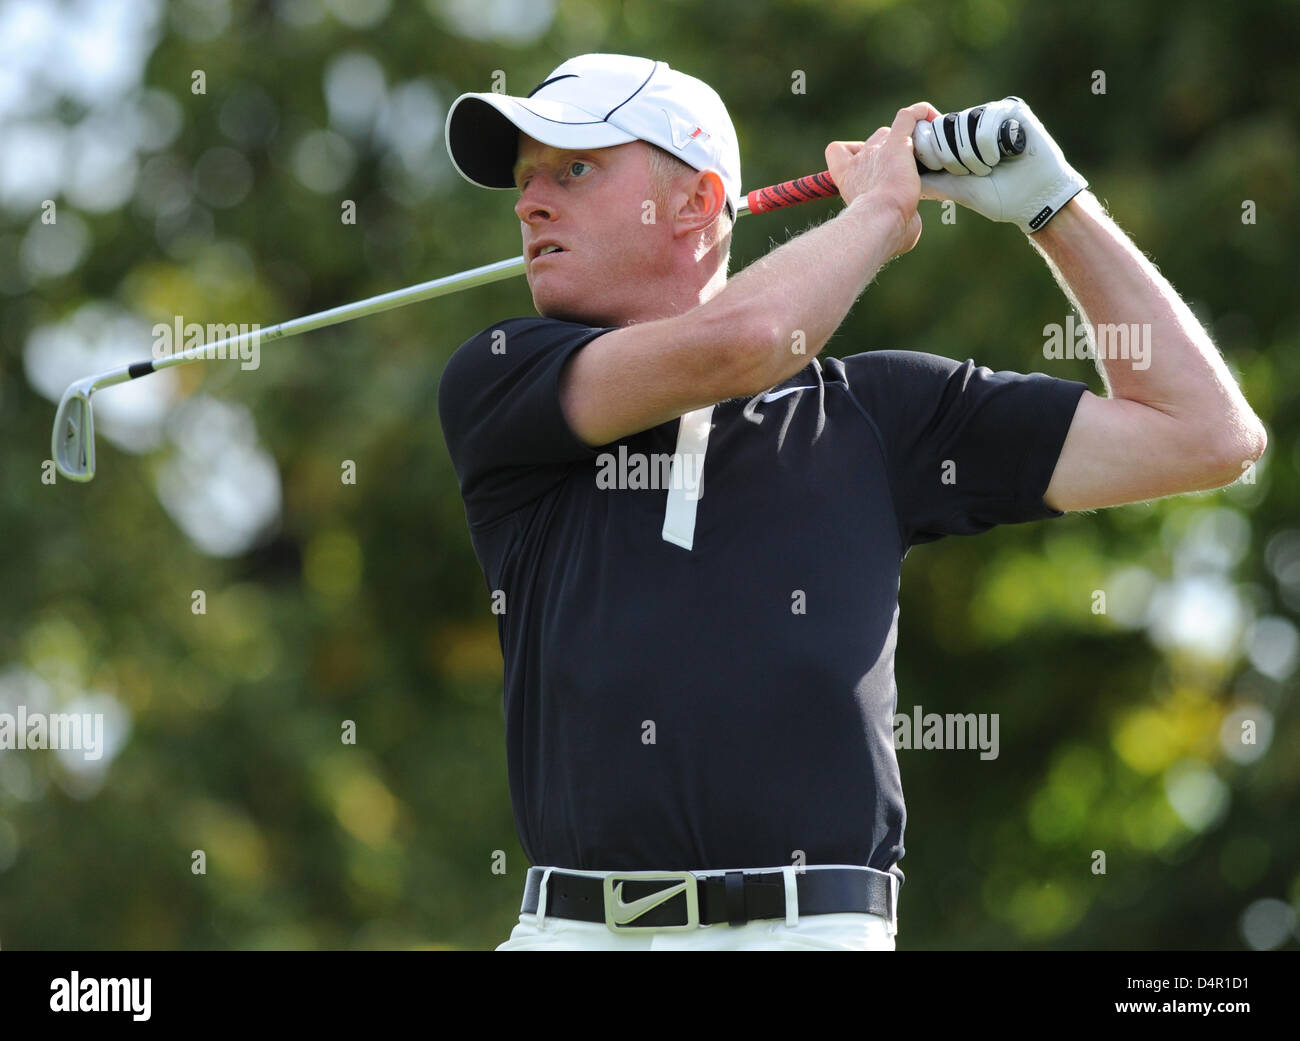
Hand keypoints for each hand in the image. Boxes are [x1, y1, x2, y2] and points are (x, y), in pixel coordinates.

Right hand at [826, 102, 940, 255]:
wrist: (879, 220)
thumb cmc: (879, 233)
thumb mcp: (880, 227)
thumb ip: (892, 219)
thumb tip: (907, 224)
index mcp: (847, 178)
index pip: (838, 152)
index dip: (851, 153)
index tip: (866, 166)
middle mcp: (860, 159)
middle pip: (873, 141)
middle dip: (887, 152)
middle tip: (905, 172)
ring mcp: (878, 150)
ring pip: (891, 132)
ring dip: (904, 140)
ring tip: (923, 157)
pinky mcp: (898, 144)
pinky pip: (908, 117)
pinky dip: (919, 114)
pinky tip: (930, 117)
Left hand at [915, 97, 1087, 232]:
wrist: (1033, 201)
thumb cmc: (997, 197)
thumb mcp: (955, 189)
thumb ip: (930, 178)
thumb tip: (903, 171)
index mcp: (957, 139)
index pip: (931, 133)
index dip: (935, 155)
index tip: (953, 175)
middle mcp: (972, 122)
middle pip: (942, 127)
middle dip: (952, 158)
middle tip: (973, 173)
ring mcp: (991, 113)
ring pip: (962, 124)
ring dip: (972, 156)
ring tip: (989, 168)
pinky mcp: (1011, 109)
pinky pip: (985, 120)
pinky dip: (988, 146)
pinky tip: (1003, 157)